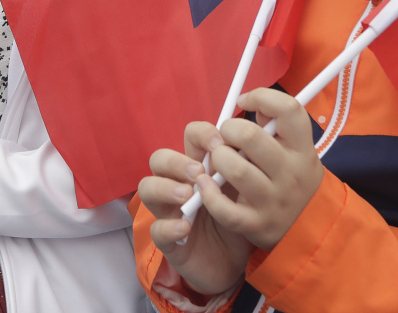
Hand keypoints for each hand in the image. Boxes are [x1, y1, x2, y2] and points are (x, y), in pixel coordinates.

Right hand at [139, 127, 254, 295]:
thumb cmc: (238, 218)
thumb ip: (243, 167)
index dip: (201, 134)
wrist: (236, 262)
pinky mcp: (169, 241)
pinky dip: (169, 226)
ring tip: (187, 196)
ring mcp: (170, 212)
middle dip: (176, 161)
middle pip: (159, 158)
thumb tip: (250, 143)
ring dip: (165, 187)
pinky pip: (157, 230)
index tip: (221, 145)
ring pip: (147, 188)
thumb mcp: (243, 190)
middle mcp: (178, 184)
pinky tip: (186, 228)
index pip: (189, 138)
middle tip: (198, 173)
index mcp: (199, 167)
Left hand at [197, 88, 322, 251]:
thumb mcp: (294, 149)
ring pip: (234, 169)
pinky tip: (205, 184)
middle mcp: (291, 173)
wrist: (308, 228)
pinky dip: (208, 193)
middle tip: (226, 137)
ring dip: (217, 159)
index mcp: (302, 148)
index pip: (288, 109)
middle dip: (228, 130)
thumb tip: (248, 100)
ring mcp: (274, 201)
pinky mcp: (256, 225)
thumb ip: (273, 124)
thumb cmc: (289, 177)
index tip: (245, 102)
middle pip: (250, 136)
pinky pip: (223, 207)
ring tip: (218, 161)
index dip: (261, 96)